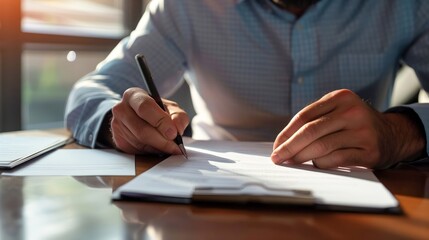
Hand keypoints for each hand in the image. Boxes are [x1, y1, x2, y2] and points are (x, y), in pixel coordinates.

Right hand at [109, 87, 188, 154]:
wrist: (137, 117)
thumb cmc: (155, 111)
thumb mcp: (170, 108)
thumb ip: (178, 116)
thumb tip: (178, 129)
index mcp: (134, 95)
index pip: (145, 107)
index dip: (161, 122)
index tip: (173, 133)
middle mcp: (121, 109)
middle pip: (142, 129)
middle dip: (162, 141)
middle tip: (175, 147)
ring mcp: (117, 126)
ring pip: (140, 142)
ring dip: (158, 147)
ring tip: (168, 146)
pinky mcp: (118, 140)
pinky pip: (137, 150)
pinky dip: (151, 151)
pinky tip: (157, 147)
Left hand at [271, 89, 425, 168]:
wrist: (393, 134)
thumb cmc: (354, 124)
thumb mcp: (338, 111)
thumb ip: (314, 119)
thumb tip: (283, 141)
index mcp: (340, 97)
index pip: (304, 116)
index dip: (286, 133)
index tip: (276, 146)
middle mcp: (352, 111)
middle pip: (311, 131)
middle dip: (290, 146)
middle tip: (277, 158)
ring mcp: (363, 131)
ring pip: (322, 146)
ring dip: (302, 157)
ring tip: (291, 162)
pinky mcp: (369, 151)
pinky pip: (336, 159)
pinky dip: (321, 163)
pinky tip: (316, 164)